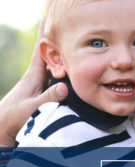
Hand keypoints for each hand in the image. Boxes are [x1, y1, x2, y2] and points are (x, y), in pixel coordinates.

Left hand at [0, 17, 67, 146]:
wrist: (0, 127)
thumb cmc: (13, 117)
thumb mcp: (32, 108)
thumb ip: (49, 97)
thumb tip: (65, 87)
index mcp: (33, 74)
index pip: (42, 48)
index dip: (47, 31)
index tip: (51, 14)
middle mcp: (36, 75)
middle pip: (48, 52)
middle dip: (55, 38)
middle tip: (64, 23)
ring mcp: (38, 82)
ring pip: (51, 63)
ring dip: (59, 53)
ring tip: (68, 42)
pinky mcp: (40, 90)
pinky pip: (52, 74)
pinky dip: (60, 68)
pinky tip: (66, 69)